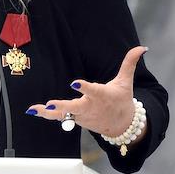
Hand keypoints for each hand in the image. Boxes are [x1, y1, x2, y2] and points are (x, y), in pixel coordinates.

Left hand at [27, 45, 147, 138]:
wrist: (122, 125)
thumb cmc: (121, 99)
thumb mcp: (126, 81)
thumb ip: (129, 63)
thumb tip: (142, 48)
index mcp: (103, 96)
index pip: (93, 91)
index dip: (84, 88)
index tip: (74, 83)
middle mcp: (91, 107)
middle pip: (75, 108)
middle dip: (63, 107)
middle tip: (51, 104)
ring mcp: (82, 115)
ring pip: (64, 115)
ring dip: (49, 113)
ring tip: (34, 109)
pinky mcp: (75, 120)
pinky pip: (59, 118)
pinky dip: (47, 115)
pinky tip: (33, 111)